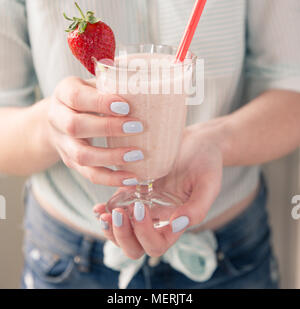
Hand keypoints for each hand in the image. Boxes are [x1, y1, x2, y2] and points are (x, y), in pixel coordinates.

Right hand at [46, 76, 143, 185]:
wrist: (60, 117)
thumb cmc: (87, 95)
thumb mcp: (94, 83)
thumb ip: (113, 81)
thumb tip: (144, 77)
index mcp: (63, 92)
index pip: (76, 97)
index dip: (100, 103)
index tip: (125, 106)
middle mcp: (57, 118)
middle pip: (75, 126)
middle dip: (107, 128)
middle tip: (137, 127)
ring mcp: (63, 143)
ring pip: (81, 155)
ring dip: (110, 157)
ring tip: (137, 155)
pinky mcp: (71, 162)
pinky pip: (89, 174)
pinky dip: (111, 179)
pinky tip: (132, 178)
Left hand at [94, 123, 222, 258]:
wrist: (199, 142)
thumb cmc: (207, 162)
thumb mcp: (209, 184)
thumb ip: (197, 209)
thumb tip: (176, 225)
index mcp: (176, 224)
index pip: (156, 245)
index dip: (144, 233)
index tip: (141, 207)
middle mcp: (158, 220)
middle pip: (135, 246)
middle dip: (122, 236)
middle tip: (115, 216)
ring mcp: (145, 208)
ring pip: (123, 233)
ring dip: (110, 229)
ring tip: (101, 214)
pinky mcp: (135, 192)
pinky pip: (117, 210)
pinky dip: (106, 212)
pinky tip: (99, 206)